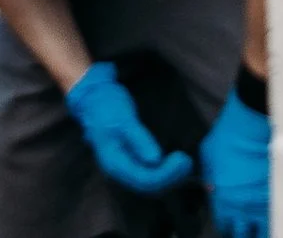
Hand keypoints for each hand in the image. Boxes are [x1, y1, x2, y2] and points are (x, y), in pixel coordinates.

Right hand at [64, 63, 193, 199]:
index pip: (143, 179)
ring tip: (185, 162)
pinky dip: (163, 171)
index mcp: (114, 163)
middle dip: (170, 177)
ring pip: (150, 182)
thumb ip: (139, 139)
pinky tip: (174, 163)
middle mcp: (119, 171)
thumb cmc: (107, 105)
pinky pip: (149, 173)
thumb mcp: (123, 119)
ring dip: (169, 176)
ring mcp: (125, 166)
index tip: (182, 159)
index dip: (165, 174)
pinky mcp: (131, 161)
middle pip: (148, 185)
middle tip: (188, 161)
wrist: (94, 97)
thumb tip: (156, 160)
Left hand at [201, 84, 272, 237]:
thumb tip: (211, 187)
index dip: (227, 225)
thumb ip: (208, 176)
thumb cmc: (229, 134)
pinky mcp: (281, 194)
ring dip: (260, 230)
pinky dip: (277, 219)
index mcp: (222, 200)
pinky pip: (280, 218)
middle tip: (245, 225)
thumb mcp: (208, 154)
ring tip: (259, 224)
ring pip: (263, 233)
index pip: (224, 227)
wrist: (253, 120)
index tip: (230, 222)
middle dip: (243, 232)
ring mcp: (264, 204)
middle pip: (243, 235)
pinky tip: (275, 214)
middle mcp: (243, 209)